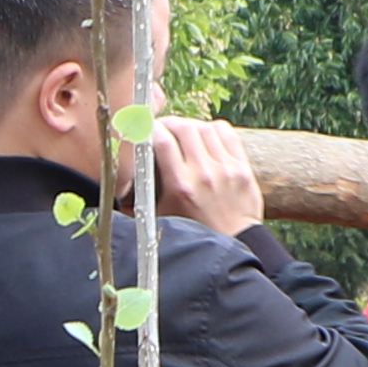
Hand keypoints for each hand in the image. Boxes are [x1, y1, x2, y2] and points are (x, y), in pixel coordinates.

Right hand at [140, 113, 261, 232]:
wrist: (234, 243)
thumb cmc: (195, 232)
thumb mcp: (162, 216)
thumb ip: (144, 195)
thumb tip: (126, 173)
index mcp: (181, 186)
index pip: (163, 141)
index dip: (152, 129)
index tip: (148, 130)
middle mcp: (203, 174)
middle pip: (184, 128)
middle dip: (171, 123)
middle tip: (164, 128)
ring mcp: (225, 168)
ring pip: (205, 128)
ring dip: (191, 125)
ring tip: (184, 131)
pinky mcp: (241, 167)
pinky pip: (226, 133)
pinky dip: (213, 129)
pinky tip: (206, 136)